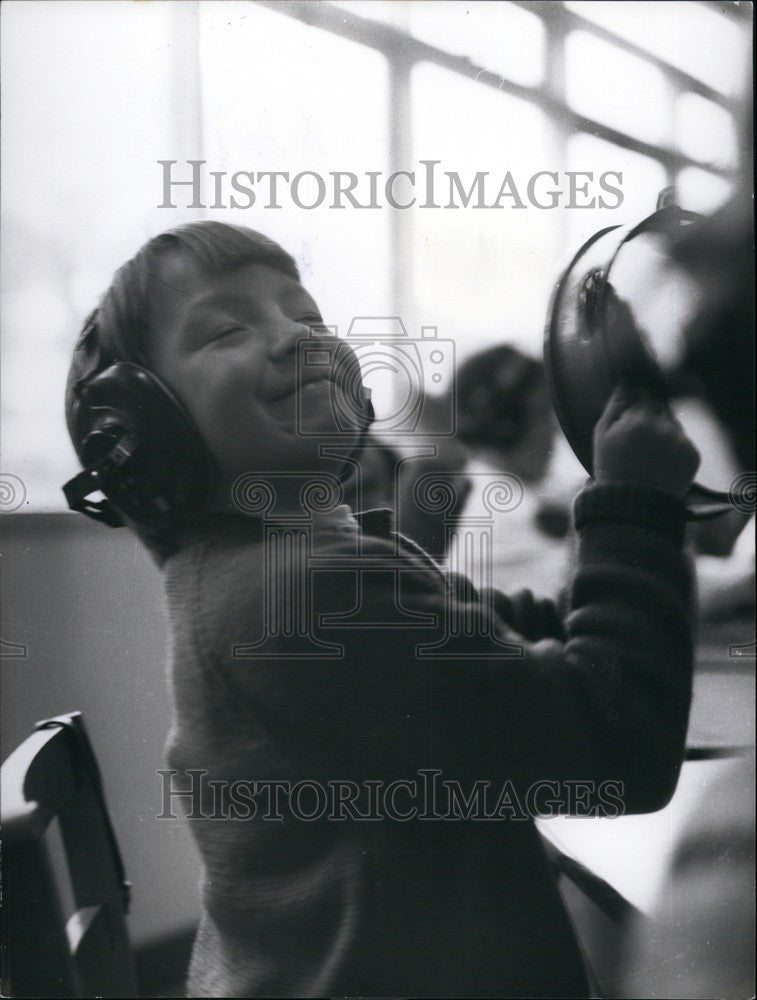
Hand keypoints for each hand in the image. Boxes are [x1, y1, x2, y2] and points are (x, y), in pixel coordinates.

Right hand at [593, 383, 699, 497]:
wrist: (633, 505)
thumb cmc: (612, 468)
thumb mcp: (602, 435)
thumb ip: (615, 404)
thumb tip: (626, 382)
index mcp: (639, 420)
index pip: (644, 393)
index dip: (636, 402)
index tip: (630, 415)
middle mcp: (664, 427)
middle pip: (660, 406)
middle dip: (649, 415)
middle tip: (637, 437)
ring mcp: (681, 441)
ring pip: (673, 423)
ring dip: (662, 430)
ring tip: (647, 453)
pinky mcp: (692, 454)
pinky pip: (683, 441)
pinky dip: (673, 447)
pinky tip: (659, 462)